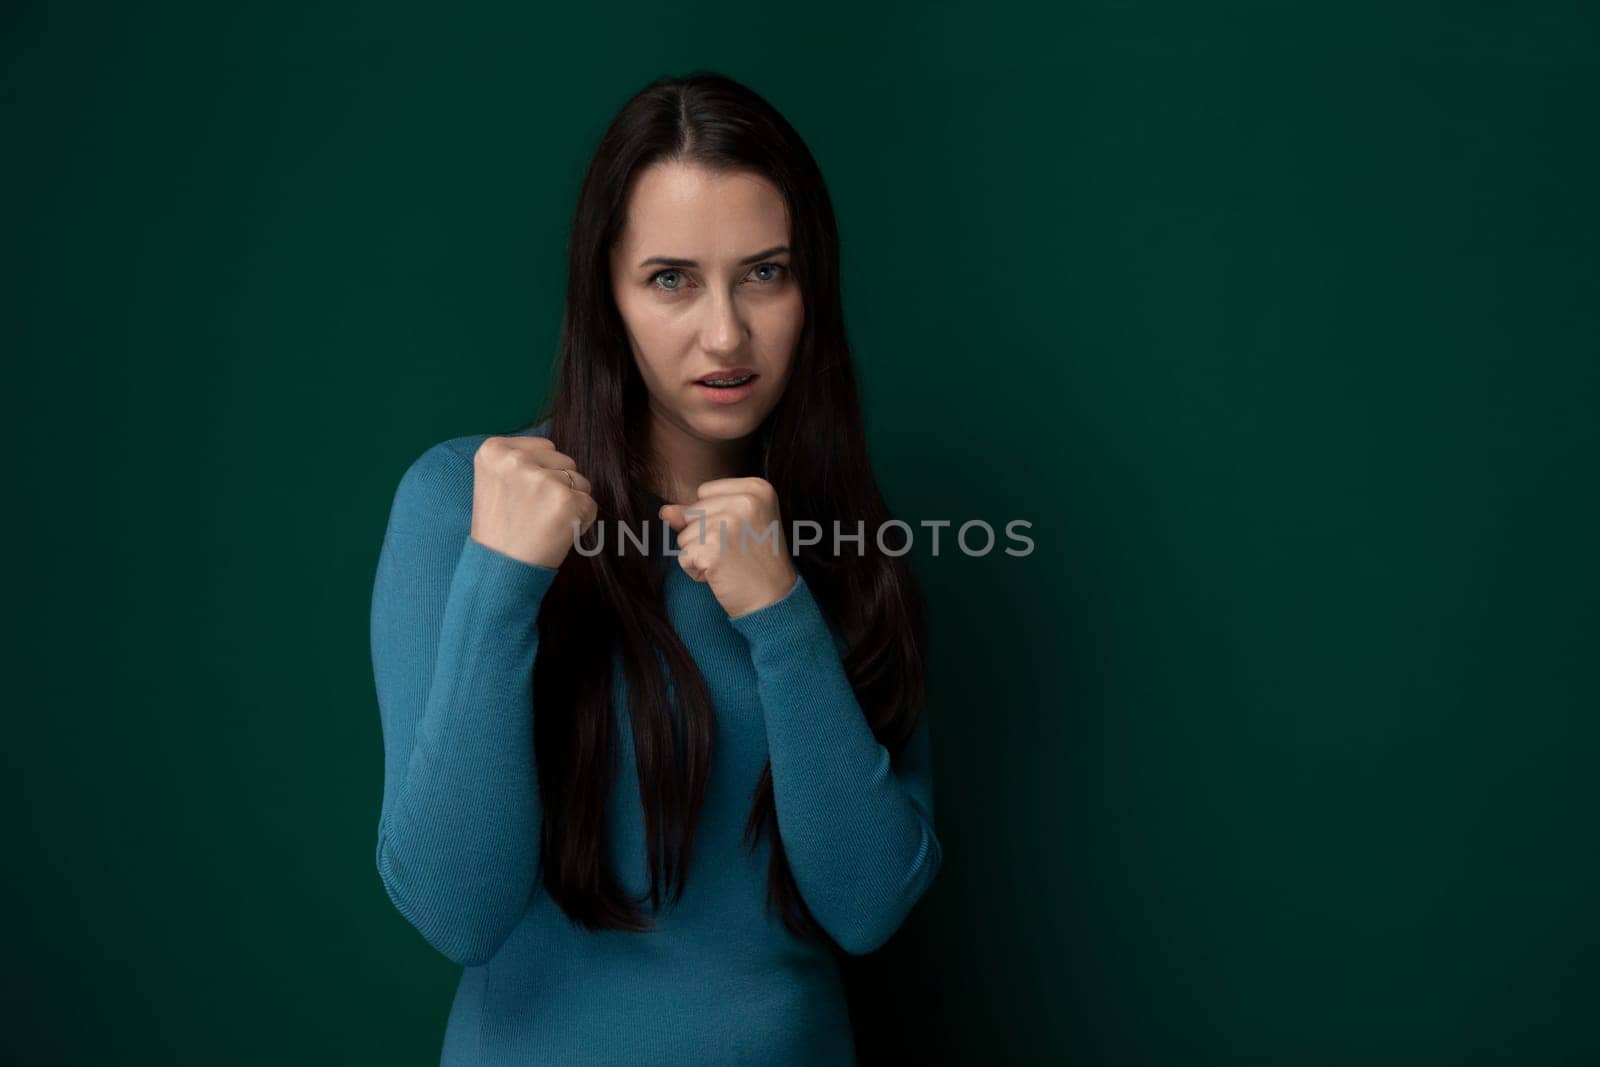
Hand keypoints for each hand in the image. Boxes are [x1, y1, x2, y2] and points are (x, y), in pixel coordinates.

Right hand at [469, 435, 596, 569]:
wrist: (499, 569)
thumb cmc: (501, 528)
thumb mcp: (495, 480)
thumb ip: (521, 461)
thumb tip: (556, 453)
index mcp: (494, 450)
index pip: (545, 447)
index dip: (542, 474)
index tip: (523, 496)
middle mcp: (516, 459)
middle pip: (565, 461)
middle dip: (558, 485)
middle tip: (533, 513)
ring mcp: (542, 479)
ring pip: (580, 481)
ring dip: (570, 502)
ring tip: (543, 523)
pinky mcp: (565, 501)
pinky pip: (589, 504)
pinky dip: (580, 520)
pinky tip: (556, 533)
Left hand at [659, 477, 797, 618]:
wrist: (774, 600)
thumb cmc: (757, 563)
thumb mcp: (736, 526)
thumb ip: (700, 512)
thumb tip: (665, 511)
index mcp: (757, 488)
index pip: (704, 492)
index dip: (713, 517)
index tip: (742, 534)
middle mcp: (745, 501)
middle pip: (692, 512)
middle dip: (704, 537)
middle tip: (736, 552)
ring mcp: (729, 523)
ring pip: (684, 535)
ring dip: (699, 554)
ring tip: (729, 563)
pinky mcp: (713, 547)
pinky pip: (683, 556)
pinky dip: (697, 571)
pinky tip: (721, 574)